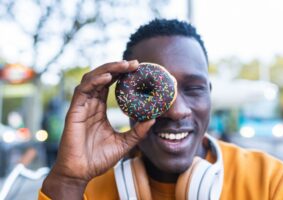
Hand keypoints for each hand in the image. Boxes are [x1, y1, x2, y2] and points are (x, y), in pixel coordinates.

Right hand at [42, 60, 154, 198]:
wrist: (80, 173)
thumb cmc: (98, 159)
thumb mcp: (124, 143)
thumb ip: (137, 132)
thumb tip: (153, 119)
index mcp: (99, 109)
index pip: (110, 85)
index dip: (122, 75)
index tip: (138, 69)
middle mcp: (90, 104)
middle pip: (102, 78)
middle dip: (117, 68)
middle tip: (135, 63)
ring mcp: (82, 107)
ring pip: (92, 79)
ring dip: (107, 70)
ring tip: (124, 65)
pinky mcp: (74, 111)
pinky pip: (83, 91)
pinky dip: (95, 81)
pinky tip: (108, 77)